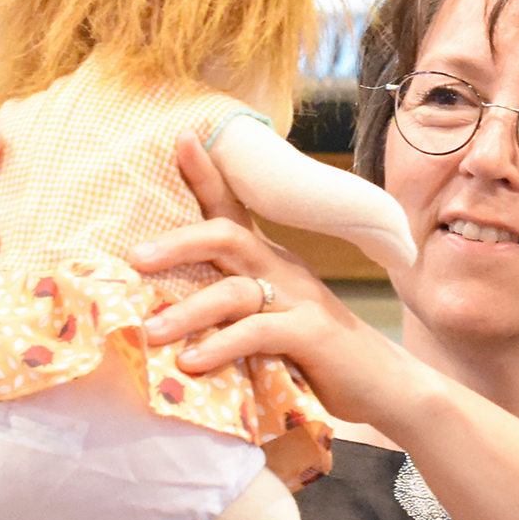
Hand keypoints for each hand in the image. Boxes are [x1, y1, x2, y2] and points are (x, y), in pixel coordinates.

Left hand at [133, 134, 425, 430]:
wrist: (383, 383)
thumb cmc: (312, 355)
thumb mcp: (267, 321)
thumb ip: (226, 312)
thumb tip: (156, 314)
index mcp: (269, 262)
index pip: (233, 209)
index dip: (206, 174)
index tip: (183, 137)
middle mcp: (282, 270)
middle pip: (227, 236)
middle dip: (178, 242)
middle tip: (135, 257)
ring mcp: (298, 300)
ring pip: (233, 290)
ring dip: (188, 311)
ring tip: (151, 332)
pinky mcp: (310, 333)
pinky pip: (257, 332)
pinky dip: (221, 346)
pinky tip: (193, 363)